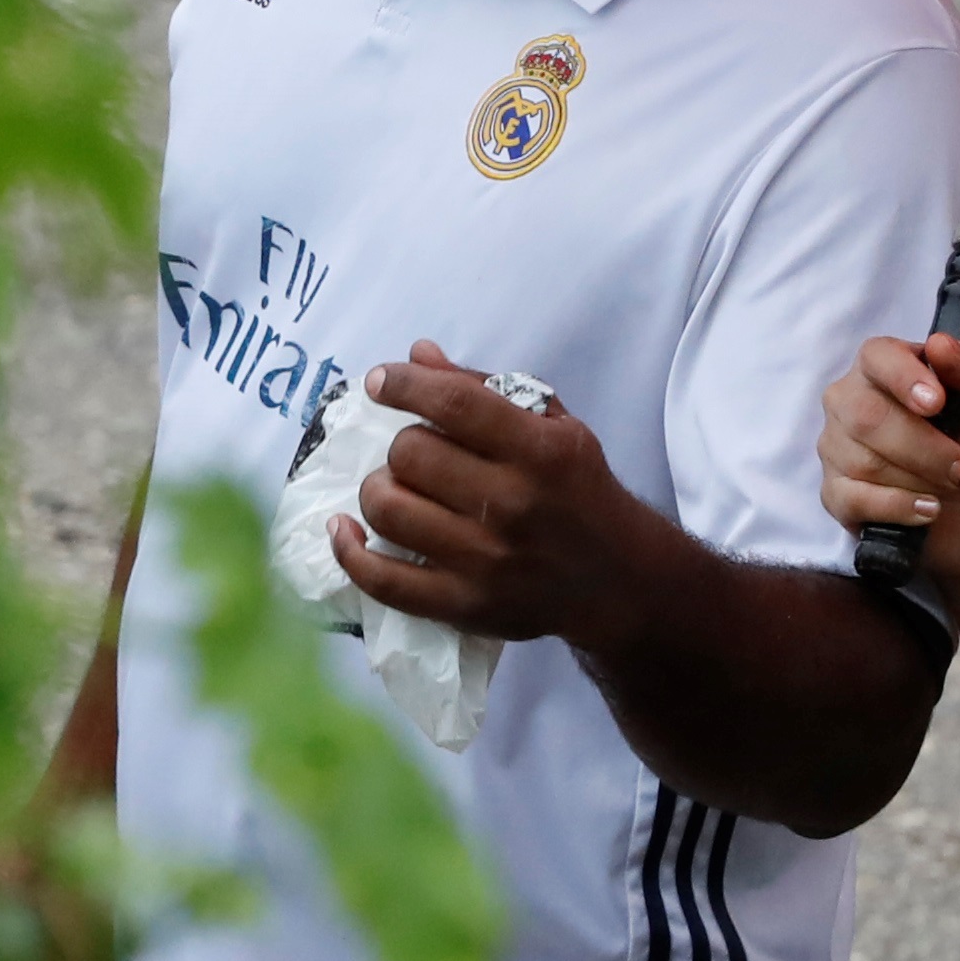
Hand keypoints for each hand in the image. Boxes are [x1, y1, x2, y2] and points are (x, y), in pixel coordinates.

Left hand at [329, 343, 661, 645]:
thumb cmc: (579, 490)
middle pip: (410, 455)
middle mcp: (512, 504)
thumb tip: (418, 355)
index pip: (453, 404)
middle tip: (415, 454)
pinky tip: (343, 530)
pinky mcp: (464, 605)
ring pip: (388, 509)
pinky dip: (350, 553)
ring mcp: (485, 561)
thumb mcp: (555, 427)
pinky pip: (383, 580)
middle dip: (402, 445)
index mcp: (540, 451)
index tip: (380, 381)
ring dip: (378, 490)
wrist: (616, 579)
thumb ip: (486, 389)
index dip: (404, 384)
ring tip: (394, 489)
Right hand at [815, 333, 959, 586]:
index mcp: (893, 364)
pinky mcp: (838, 494)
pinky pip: (852, 499)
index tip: (938, 404)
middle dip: (925, 448)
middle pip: (866, 416)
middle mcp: (856, 399)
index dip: (903, 378)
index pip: (877, 356)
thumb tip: (938, 346)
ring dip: (922, 480)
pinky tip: (929, 510)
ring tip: (957, 488)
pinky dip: (898, 507)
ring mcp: (841, 447)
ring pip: (862, 461)